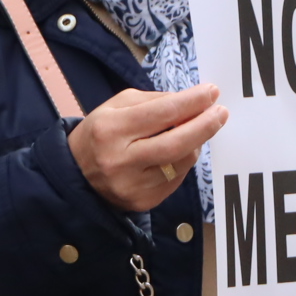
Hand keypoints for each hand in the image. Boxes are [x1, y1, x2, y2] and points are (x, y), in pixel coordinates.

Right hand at [69, 84, 227, 213]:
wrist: (75, 175)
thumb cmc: (99, 134)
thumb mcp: (116, 106)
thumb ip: (155, 101)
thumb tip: (192, 101)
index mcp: (110, 129)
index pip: (162, 113)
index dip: (192, 101)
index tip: (212, 92)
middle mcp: (120, 160)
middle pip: (176, 143)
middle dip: (204, 125)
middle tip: (220, 112)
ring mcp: (131, 186)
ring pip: (181, 163)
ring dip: (196, 143)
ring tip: (197, 129)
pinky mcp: (142, 202)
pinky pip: (176, 179)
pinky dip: (184, 161)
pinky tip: (182, 150)